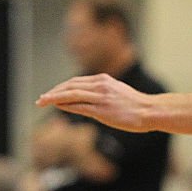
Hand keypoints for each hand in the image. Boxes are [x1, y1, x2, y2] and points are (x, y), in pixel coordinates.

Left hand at [36, 74, 150, 131]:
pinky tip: (57, 107)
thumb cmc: (137, 106)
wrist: (150, 111)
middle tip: (41, 98)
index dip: (61, 87)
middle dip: (53, 92)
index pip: (76, 82)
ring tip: (42, 102)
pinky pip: (79, 106)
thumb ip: (103, 93)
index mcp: (103, 80)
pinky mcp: (102, 109)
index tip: (50, 93)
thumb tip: (90, 101)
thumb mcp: (118, 94)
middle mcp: (100, 85)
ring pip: (71, 94)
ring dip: (54, 98)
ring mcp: (100, 97)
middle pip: (70, 85)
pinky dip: (66, 105)